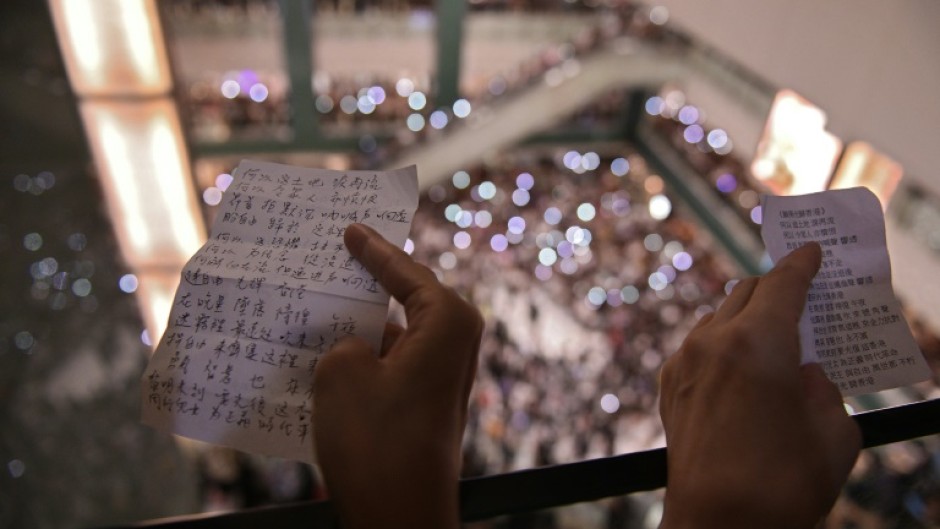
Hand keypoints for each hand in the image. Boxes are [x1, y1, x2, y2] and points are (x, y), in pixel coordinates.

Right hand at [313, 223, 481, 528]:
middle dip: (369, 287)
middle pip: (407, 301)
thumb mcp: (341, 371)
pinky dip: (364, 362)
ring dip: (360, 330)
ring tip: (316, 312)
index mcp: (449, 322)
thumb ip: (346, 340)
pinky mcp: (428, 408)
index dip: (374, 250)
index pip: (407, 272)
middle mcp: (456, 347)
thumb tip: (355, 344)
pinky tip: (325, 360)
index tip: (352, 230)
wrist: (398, 517)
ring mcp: (443, 380)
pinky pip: (393, 369)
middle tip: (336, 260)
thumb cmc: (377, 441)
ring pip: (396, 338)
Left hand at [658, 243, 860, 528]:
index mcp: (756, 342)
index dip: (801, 265)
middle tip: (798, 296)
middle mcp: (711, 342)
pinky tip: (738, 369)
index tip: (811, 251)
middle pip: (746, 292)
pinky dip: (720, 345)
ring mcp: (683, 363)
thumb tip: (806, 374)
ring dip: (744, 318)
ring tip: (770, 339)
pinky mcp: (667, 387)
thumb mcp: (833, 432)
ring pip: (717, 318)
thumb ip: (824, 388)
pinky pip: (697, 347)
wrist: (717, 525)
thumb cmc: (781, 484)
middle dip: (774, 288)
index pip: (782, 284)